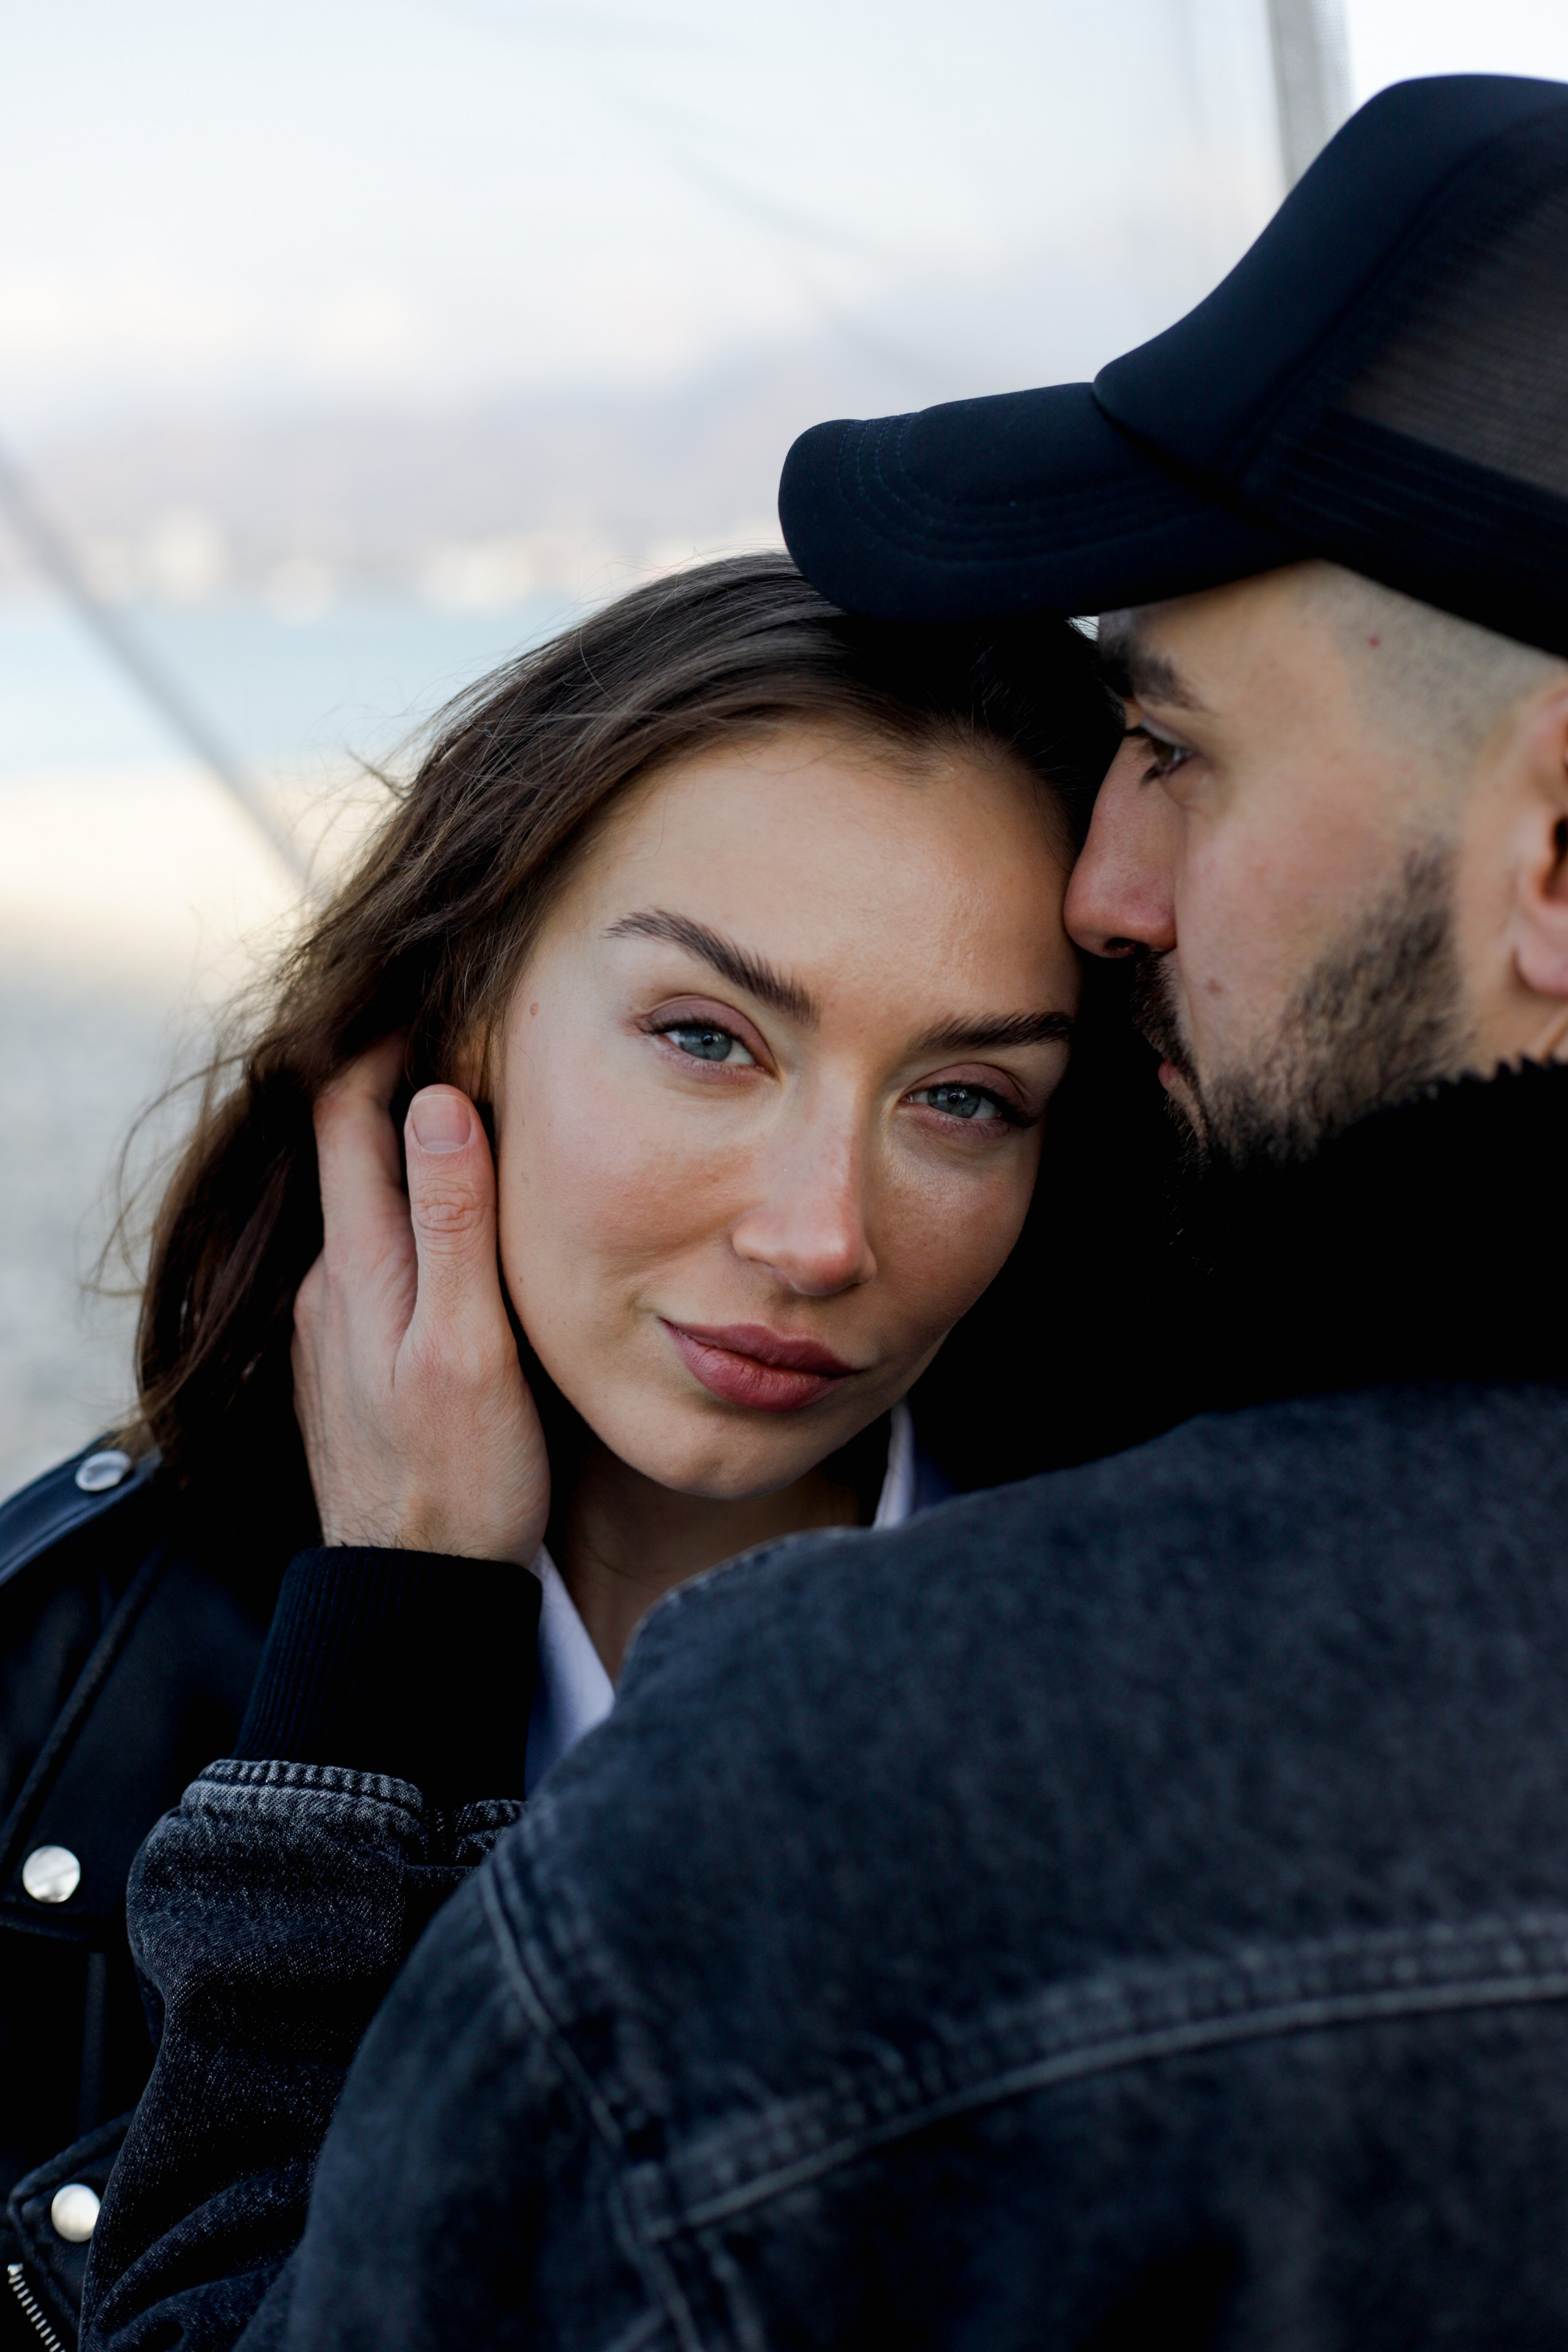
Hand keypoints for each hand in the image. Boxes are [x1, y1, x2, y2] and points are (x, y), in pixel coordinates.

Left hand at [291, 1038, 549, 1562]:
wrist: (414, 1592)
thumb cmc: (458, 1477)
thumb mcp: (469, 1344)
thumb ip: (452, 1223)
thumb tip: (437, 1102)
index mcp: (356, 1266)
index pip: (344, 1116)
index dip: (384, 1047)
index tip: (441, 1002)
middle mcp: (330, 1284)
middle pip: (354, 1153)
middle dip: (406, 1090)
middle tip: (480, 1045)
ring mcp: (335, 1326)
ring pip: (369, 1211)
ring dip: (414, 1159)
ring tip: (489, 1127)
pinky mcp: (353, 1363)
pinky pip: (379, 1262)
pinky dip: (416, 1222)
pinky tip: (465, 1236)